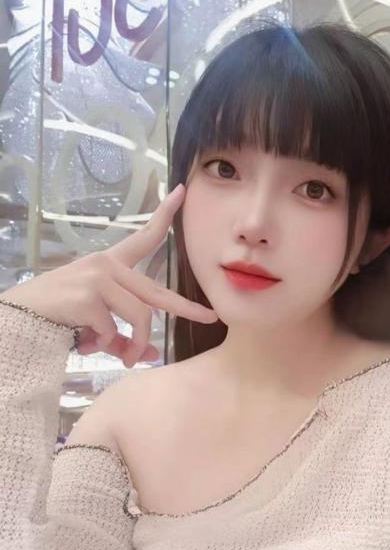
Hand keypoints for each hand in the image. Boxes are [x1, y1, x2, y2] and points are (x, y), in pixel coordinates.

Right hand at [0, 184, 217, 367]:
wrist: (20, 319)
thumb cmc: (60, 317)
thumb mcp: (97, 324)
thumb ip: (125, 337)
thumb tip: (150, 356)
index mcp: (111, 265)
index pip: (143, 237)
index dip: (164, 215)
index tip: (180, 191)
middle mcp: (108, 265)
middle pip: (157, 293)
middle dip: (186, 308)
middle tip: (210, 316)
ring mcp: (99, 277)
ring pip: (140, 317)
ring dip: (132, 345)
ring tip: (121, 358)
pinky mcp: (90, 295)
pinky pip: (113, 329)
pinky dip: (103, 344)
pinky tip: (84, 342)